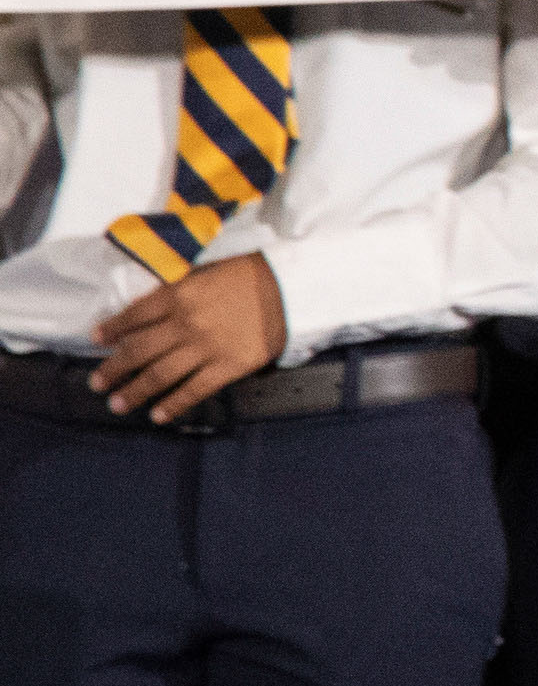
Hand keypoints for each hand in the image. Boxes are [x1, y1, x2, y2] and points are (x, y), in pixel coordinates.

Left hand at [87, 254, 286, 422]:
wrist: (293, 289)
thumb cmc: (250, 275)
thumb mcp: (205, 271)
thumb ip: (176, 291)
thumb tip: (147, 311)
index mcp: (178, 295)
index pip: (133, 316)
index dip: (112, 330)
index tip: (97, 340)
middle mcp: (186, 324)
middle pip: (138, 351)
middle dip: (113, 369)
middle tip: (97, 383)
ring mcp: (207, 347)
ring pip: (159, 375)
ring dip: (135, 392)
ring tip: (118, 404)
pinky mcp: (229, 366)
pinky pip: (195, 389)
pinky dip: (174, 404)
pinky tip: (159, 414)